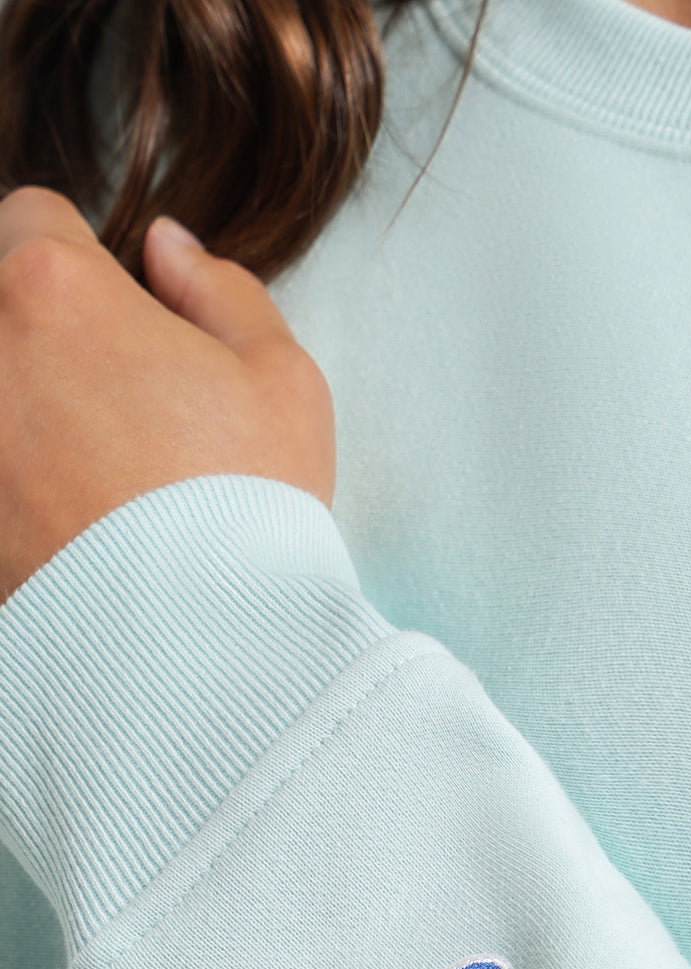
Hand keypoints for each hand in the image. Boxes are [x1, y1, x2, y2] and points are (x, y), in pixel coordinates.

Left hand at [0, 187, 336, 604]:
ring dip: (19, 406)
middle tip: (100, 397)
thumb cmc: (249, 505)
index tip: (119, 315)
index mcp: (53, 291)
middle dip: (36, 333)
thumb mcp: (282, 379)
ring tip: (81, 465)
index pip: (32, 218)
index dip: (83, 260)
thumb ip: (223, 290)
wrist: (196, 647)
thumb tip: (168, 248)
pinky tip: (58, 513)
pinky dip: (12, 483)